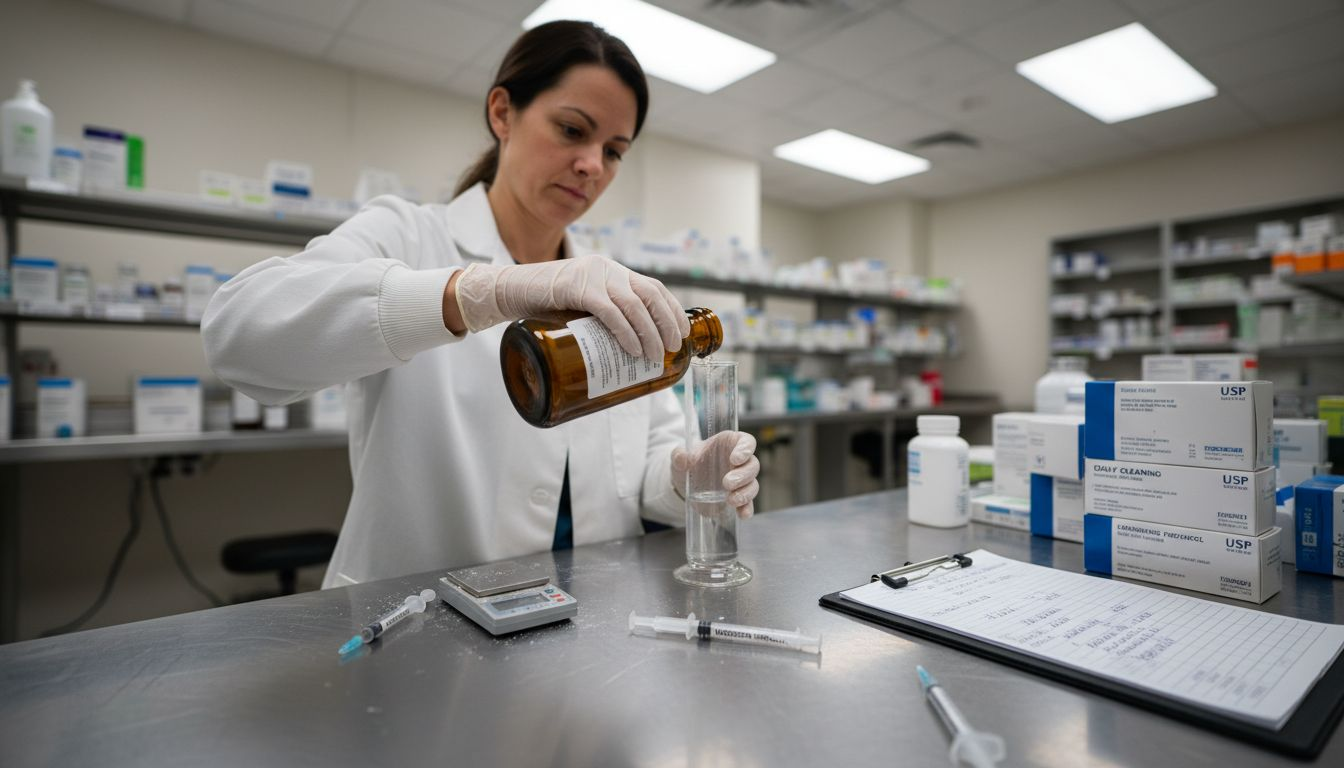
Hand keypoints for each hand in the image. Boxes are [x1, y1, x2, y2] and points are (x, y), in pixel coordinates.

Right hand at [453, 253, 689, 357]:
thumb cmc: (543, 305)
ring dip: (650, 333)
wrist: (507, 291)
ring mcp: (592, 276)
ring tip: (654, 357)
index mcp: (611, 271)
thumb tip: (624, 351)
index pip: (653, 286)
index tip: (683, 334)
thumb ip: (600, 317)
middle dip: (667, 323)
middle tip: (672, 349)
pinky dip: (626, 332)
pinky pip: (609, 311)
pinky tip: (633, 349)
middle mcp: (607, 268)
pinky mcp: (576, 288)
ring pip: (634, 305)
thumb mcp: (580, 307)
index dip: (672, 310)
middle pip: (650, 294)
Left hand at [671, 431, 759, 518]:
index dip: (745, 449)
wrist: (685, 484)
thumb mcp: (679, 457)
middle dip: (743, 475)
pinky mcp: (739, 496)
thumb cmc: (688, 463)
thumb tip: (683, 459)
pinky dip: (747, 508)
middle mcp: (739, 461)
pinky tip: (742, 514)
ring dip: (745, 493)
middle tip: (727, 483)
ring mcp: (741, 480)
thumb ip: (679, 455)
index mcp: (729, 444)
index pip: (746, 442)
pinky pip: (749, 502)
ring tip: (730, 500)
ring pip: (752, 484)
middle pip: (752, 465)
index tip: (735, 459)